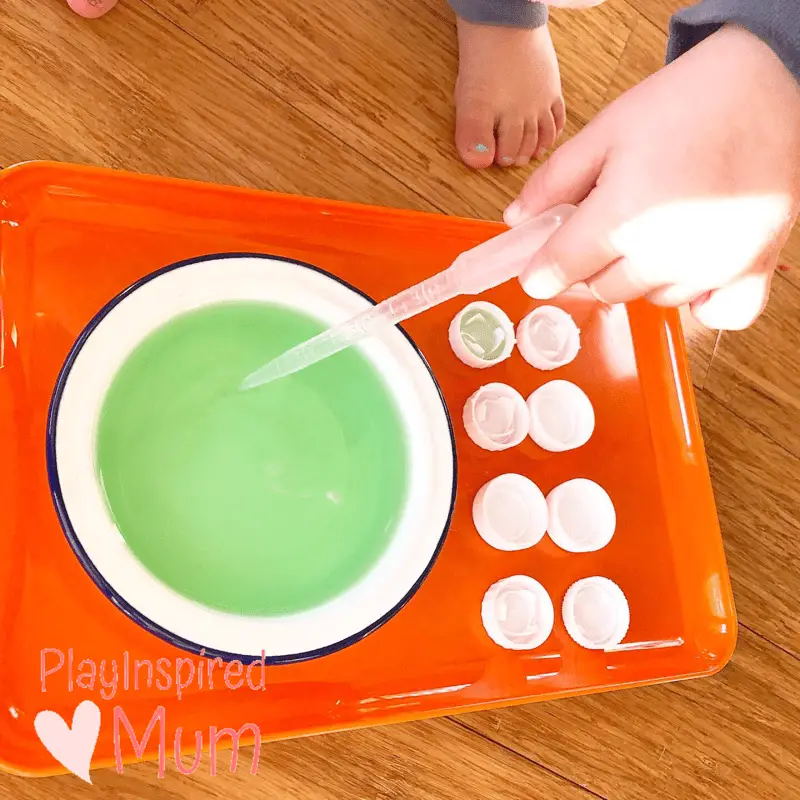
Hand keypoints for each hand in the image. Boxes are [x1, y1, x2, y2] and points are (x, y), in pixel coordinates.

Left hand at [505, 24, 799, 328]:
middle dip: (593, 264)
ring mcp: (712, 267)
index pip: (560, 270)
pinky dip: (699, 302)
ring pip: (651, 299)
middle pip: (602, 288)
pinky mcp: (754, 268)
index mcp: (623, 216)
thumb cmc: (685, 103)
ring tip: (656, 230)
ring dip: (641, 278)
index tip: (539, 268)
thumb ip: (553, 182)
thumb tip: (516, 220)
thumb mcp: (604, 132)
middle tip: (607, 227)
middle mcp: (666, 253)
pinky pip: (717, 314)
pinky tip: (690, 271)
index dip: (541, 271)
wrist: (767, 84)